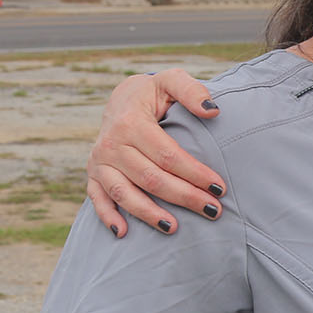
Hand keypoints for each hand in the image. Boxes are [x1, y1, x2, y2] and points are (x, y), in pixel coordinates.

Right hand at [85, 69, 223, 236]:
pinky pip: (97, 199)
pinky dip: (108, 217)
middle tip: (214, 210)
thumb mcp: (171, 80)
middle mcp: (111, 144)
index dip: (194, 172)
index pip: (167, 155)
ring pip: (125, 193)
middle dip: (184, 197)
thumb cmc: (154, 92)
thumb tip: (212, 110)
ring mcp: (100, 161)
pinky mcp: (93, 174)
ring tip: (175, 227)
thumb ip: (191, 90)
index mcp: (131, 122)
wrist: (121, 98)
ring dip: (149, 214)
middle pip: (151, 178)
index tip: (220, 187)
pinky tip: (124, 233)